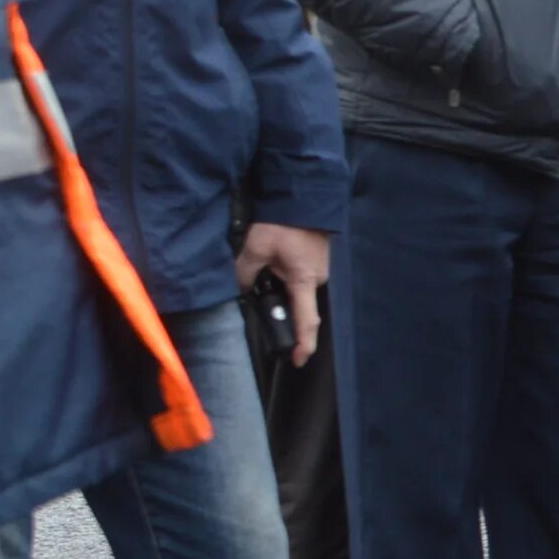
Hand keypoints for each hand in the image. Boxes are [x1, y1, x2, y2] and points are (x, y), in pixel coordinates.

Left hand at [233, 224, 329, 365]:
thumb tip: (239, 287)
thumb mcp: (257, 247)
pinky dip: (285, 276)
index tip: (298, 361)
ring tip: (264, 264)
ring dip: (278, 286)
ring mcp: (319, 270)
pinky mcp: (315, 262)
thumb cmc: (284, 223)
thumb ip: (246, 272)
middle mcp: (316, 280)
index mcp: (304, 281)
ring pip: (295, 290)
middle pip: (296, 304)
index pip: (306, 321)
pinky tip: (274, 260)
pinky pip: (299, 278)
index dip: (303, 344)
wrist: (304, 198)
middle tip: (259, 286)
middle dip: (277, 303)